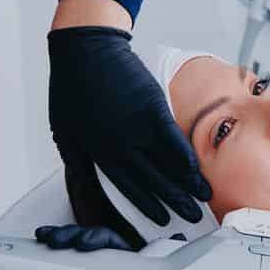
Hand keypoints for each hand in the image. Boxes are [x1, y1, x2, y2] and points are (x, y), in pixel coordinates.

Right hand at [0, 224, 161, 269]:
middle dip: (95, 240)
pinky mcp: (55, 260)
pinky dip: (57, 234)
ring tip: (51, 242)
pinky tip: (45, 237)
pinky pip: (66, 239)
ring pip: (89, 241)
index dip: (144, 255)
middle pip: (113, 250)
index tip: (163, 241)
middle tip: (78, 244)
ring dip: (72, 236)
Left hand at [48, 25, 210, 225]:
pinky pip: (172, 138)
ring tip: (204, 195)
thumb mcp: (64, 132)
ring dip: (188, 182)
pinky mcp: (151, 107)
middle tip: (192, 216)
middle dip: (174, 201)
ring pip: (166, 162)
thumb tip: (86, 187)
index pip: (128, 188)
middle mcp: (119, 144)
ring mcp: (137, 126)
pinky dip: (185, 155)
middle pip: (153, 180)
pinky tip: (197, 168)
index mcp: (98, 152)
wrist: (85, 50)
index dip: (147, 206)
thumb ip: (79, 163)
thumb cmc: (71, 89)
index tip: (162, 220)